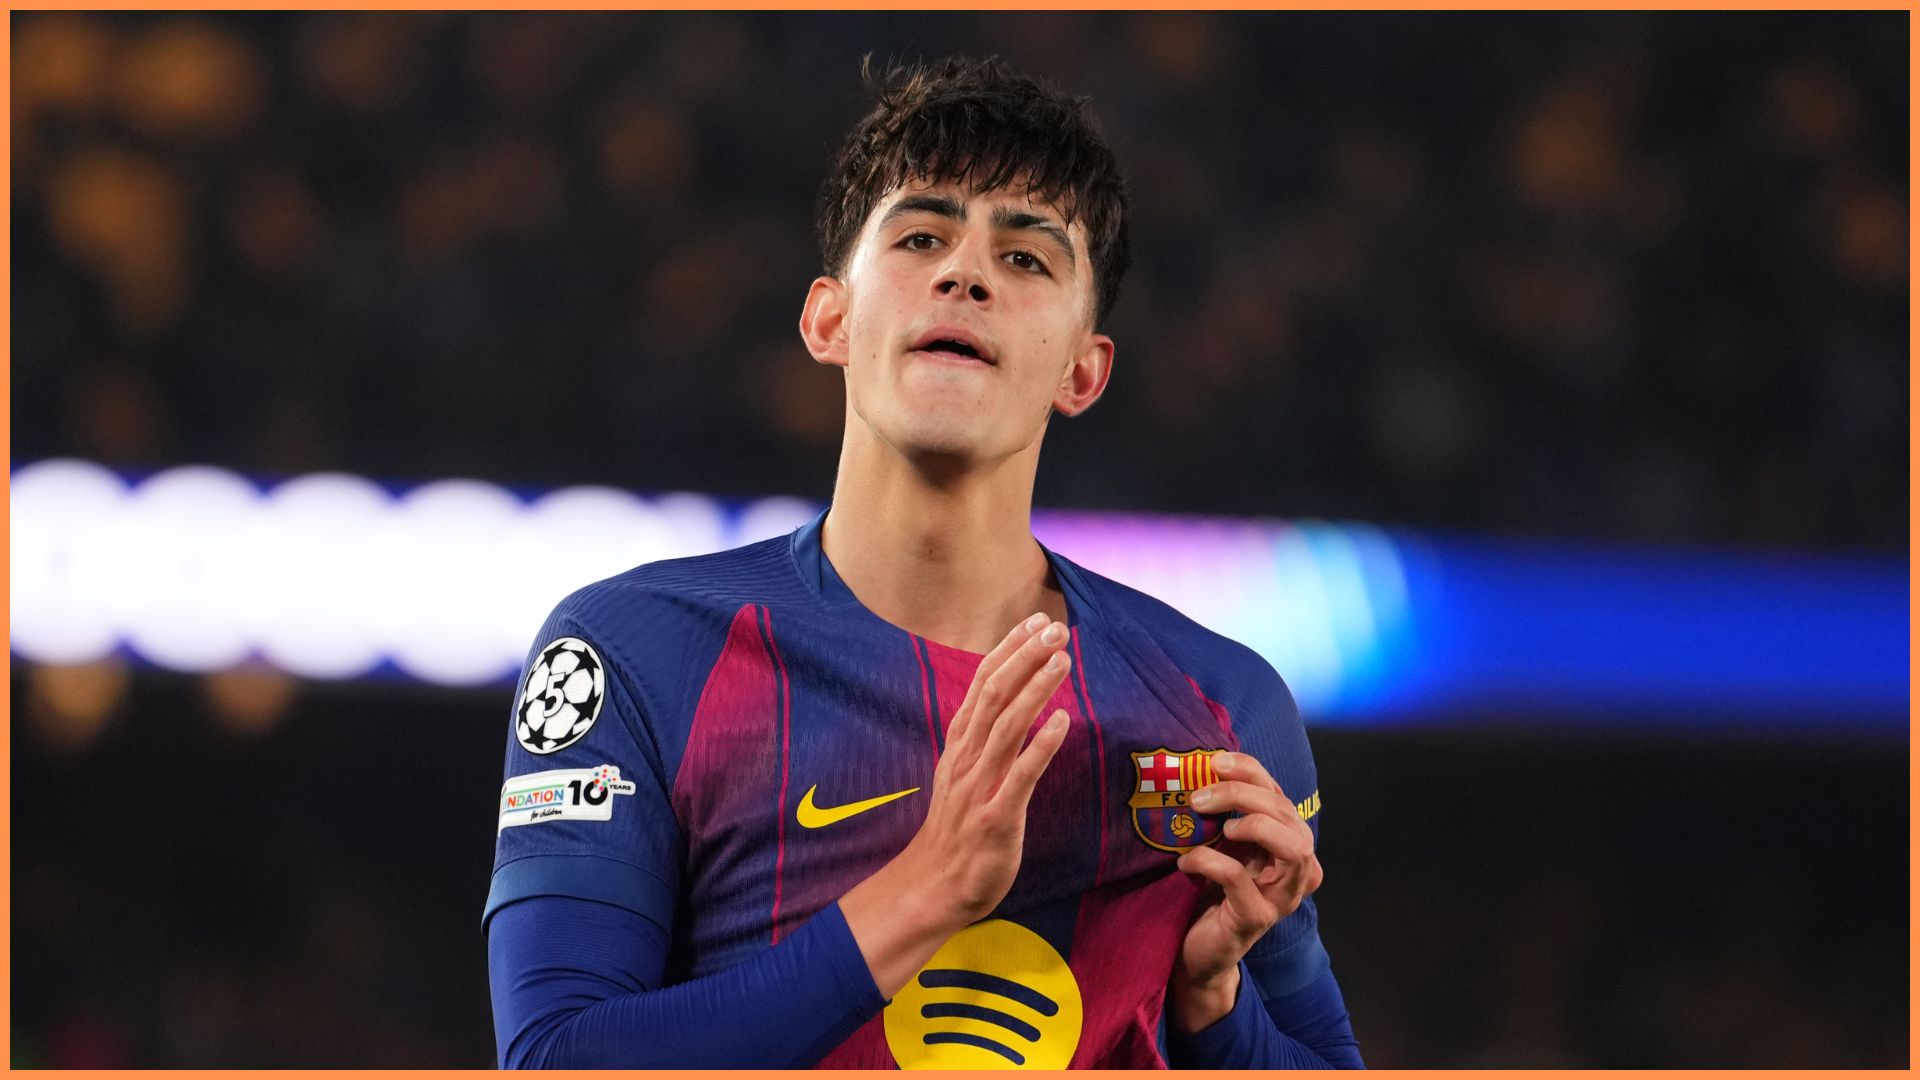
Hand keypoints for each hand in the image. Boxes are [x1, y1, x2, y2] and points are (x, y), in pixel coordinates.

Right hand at [840, 612, 1073, 995]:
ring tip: (1062, 659)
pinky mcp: (996, 817)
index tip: (1034, 621)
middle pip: (993, 695)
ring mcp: (978, 787)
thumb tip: (1008, 701)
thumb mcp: (963, 774)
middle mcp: (966, 758)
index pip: (982, 684)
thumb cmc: (958, 830)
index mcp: (959, 745)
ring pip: (1006, 726)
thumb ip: (983, 739)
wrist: (936, 886)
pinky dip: (1042, 745)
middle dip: (1025, 657)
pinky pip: (1020, 776)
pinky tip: (1062, 721)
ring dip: (1035, 689)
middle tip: (1054, 628)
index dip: (1008, 650)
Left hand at [1167, 751, 1321, 1032]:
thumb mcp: (1221, 845)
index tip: (1215, 761)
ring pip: (1292, 848)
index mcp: (1287, 843)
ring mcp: (1282, 897)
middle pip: (1288, 816)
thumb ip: (1223, 813)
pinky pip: (1241, 881)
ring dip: (1252, 825)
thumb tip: (1200, 766)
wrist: (1196, 950)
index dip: (1252, 771)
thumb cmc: (1209, 891)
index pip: (1280, 795)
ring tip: (1218, 827)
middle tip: (1200, 797)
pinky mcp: (1256, 918)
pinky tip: (1187, 862)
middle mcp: (1296, 869)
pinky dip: (1211, 862)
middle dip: (1244, 795)